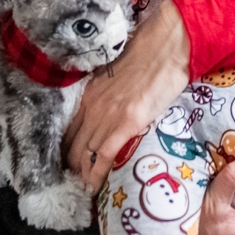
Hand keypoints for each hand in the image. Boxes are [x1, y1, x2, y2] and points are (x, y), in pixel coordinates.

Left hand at [63, 0, 190, 190]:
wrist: (167, 44)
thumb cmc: (148, 53)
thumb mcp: (117, 73)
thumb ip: (108, 90)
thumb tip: (111, 103)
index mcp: (89, 92)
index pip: (68, 128)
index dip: (66, 148)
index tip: (67, 163)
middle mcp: (92, 105)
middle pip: (73, 144)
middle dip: (70, 166)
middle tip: (72, 183)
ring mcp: (108, 115)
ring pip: (85, 153)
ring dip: (81, 174)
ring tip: (82, 190)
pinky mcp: (127, 122)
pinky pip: (104, 155)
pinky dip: (96, 174)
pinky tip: (93, 187)